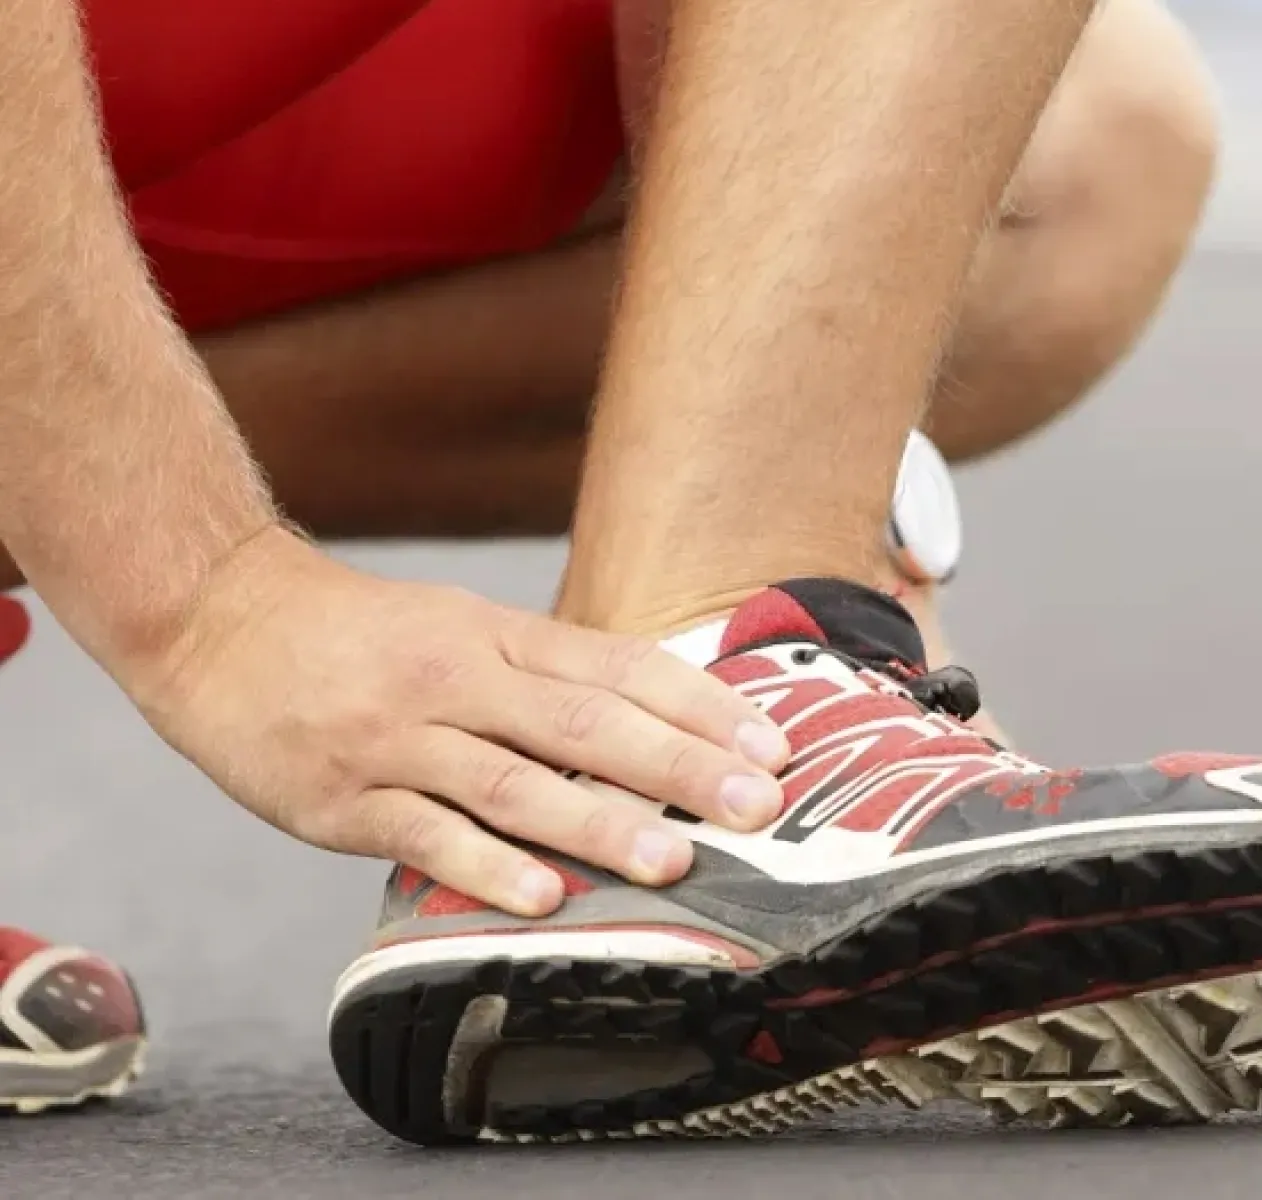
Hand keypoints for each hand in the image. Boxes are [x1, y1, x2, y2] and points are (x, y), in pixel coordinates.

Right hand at [125, 528, 788, 915]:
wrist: (219, 619)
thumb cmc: (364, 635)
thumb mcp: (464, 626)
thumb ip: (549, 671)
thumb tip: (659, 718)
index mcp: (498, 636)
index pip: (620, 667)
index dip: (700, 706)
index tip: (770, 747)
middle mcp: (459, 681)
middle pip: (585, 723)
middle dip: (678, 767)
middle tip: (755, 808)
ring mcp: (400, 741)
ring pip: (513, 783)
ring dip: (597, 824)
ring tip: (672, 860)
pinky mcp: (343, 798)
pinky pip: (424, 835)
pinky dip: (485, 866)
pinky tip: (543, 897)